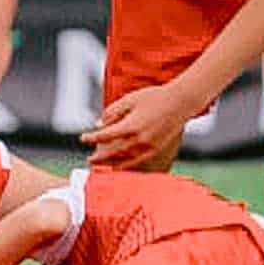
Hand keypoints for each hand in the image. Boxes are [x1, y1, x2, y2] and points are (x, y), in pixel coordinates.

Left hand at [80, 81, 200, 169]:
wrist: (180, 102)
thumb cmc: (154, 97)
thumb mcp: (129, 99)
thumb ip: (112, 112)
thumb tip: (98, 124)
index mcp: (131, 126)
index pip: (105, 136)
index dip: (92, 138)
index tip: (83, 138)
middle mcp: (139, 140)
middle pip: (113, 152)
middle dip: (99, 157)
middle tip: (89, 160)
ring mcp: (149, 147)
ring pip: (125, 160)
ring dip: (111, 164)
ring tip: (101, 166)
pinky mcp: (157, 149)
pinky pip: (138, 161)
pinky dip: (127, 165)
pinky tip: (120, 167)